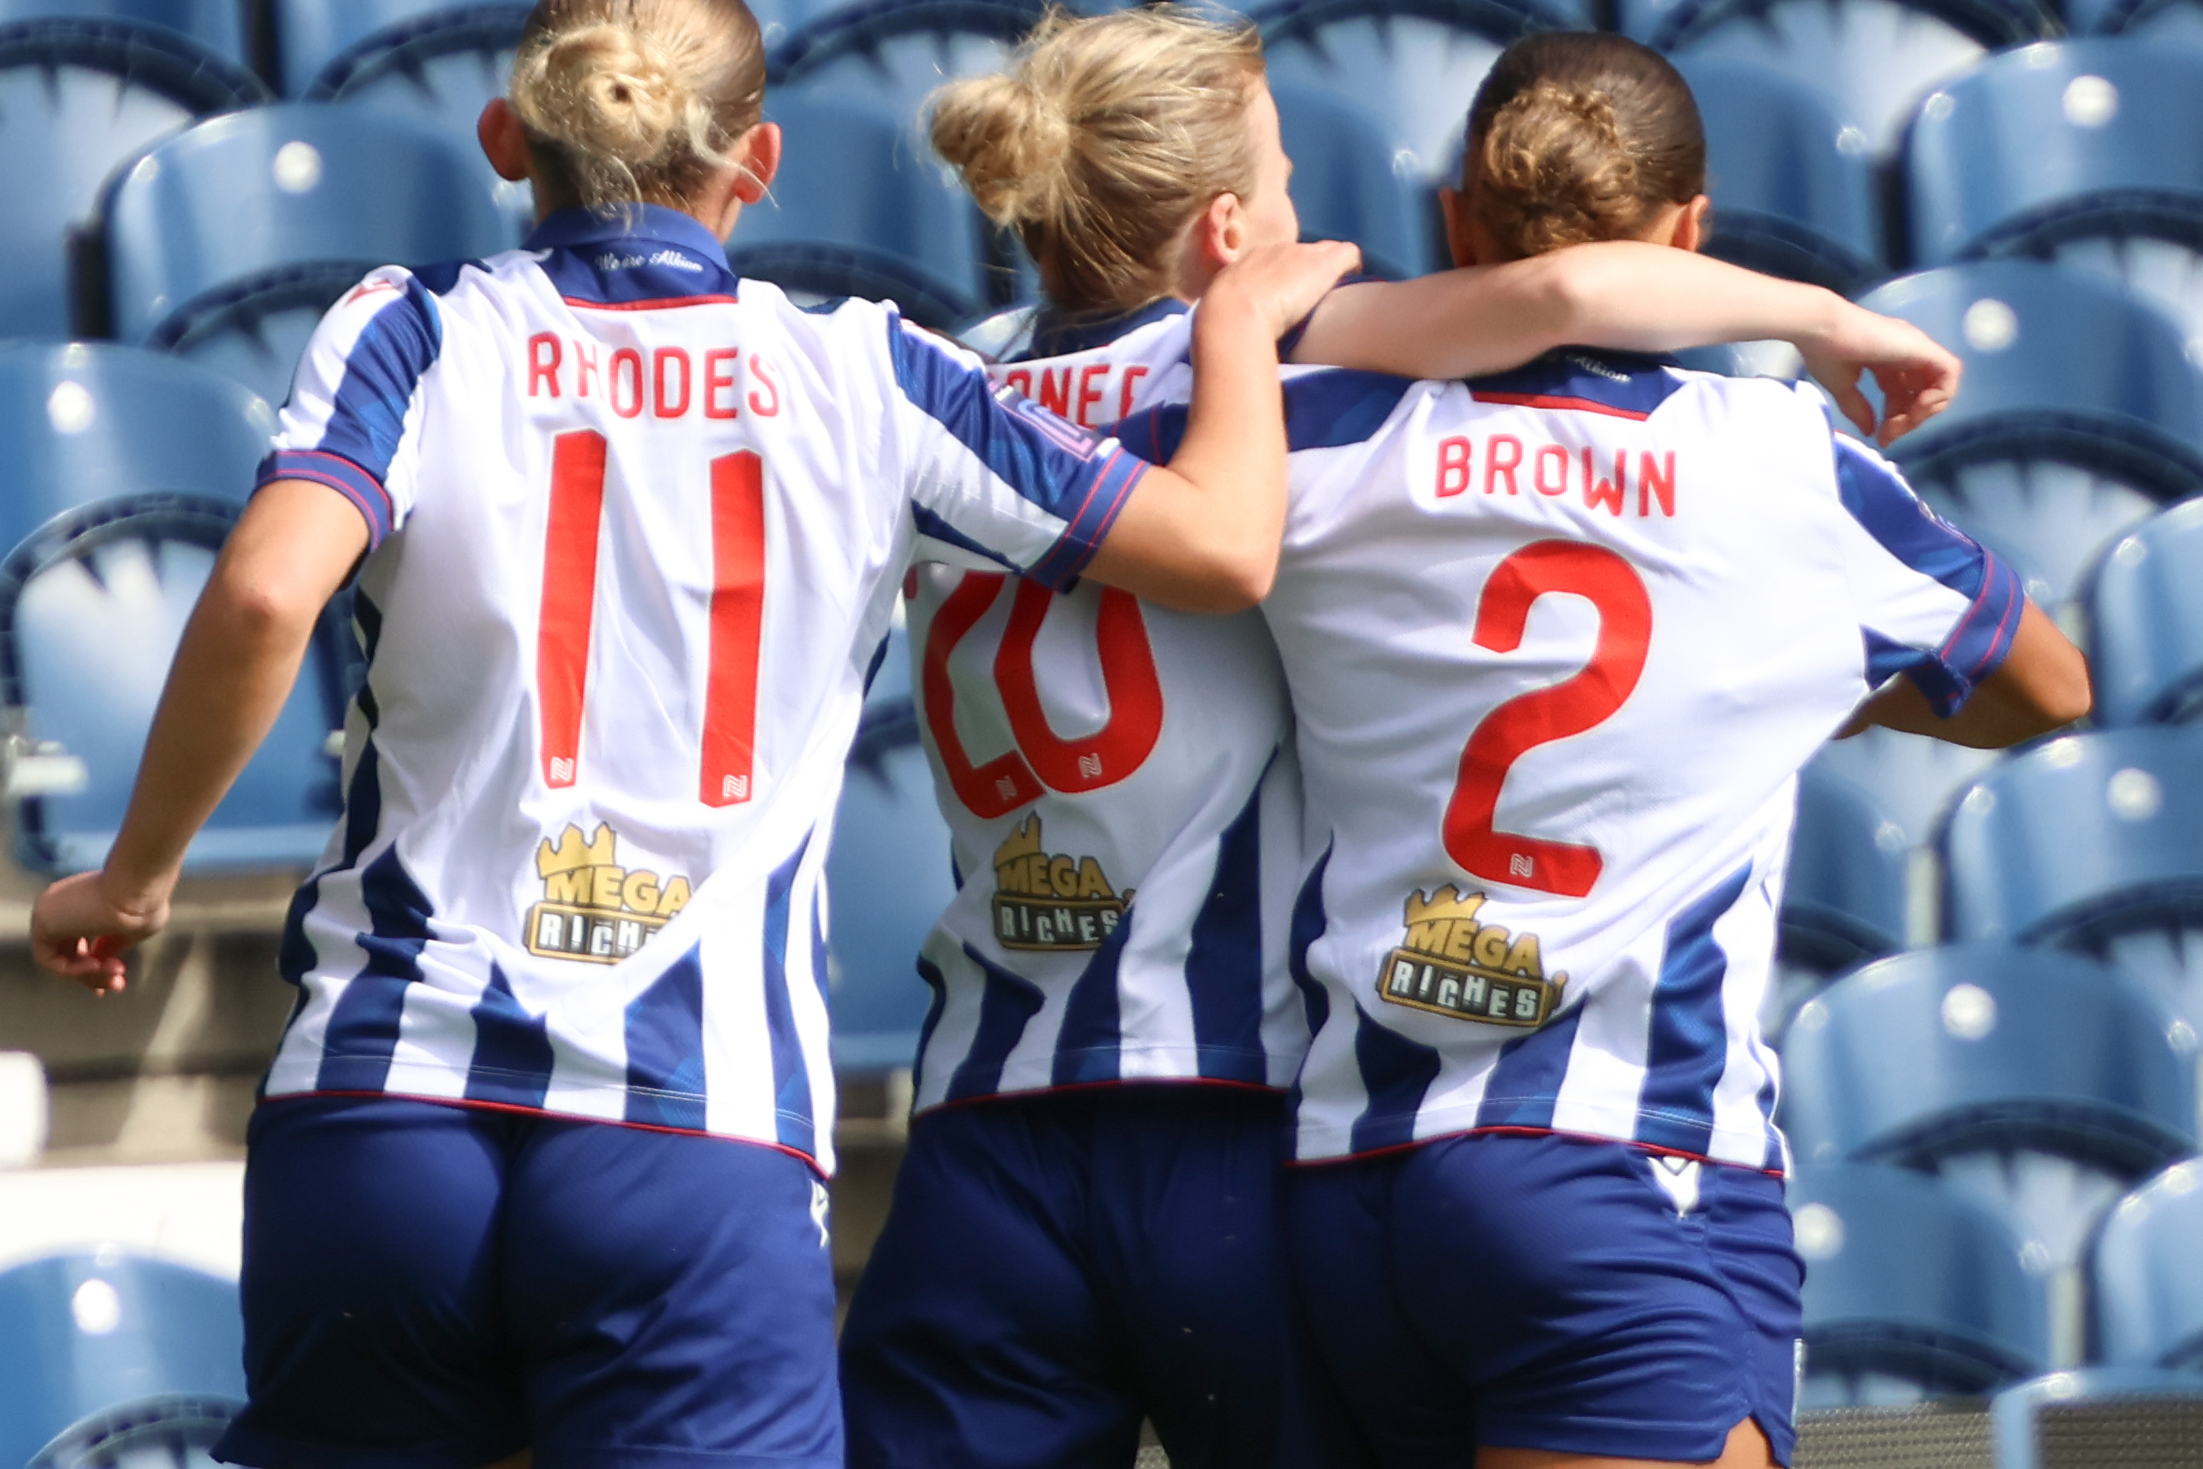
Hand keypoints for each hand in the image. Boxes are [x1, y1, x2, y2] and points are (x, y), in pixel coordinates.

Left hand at [31, 869, 171, 993]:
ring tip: (115, 974)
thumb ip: (110, 944)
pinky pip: (49, 961)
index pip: (75, 941)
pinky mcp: (42, 922)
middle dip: (93, 975)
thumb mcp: (129, 929)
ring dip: (88, 975)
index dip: (92, 964)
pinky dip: (73, 971)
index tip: (116, 978)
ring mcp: (47, 912)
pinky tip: (97, 965)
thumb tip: (102, 960)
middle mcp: (59, 906)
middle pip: (65, 953)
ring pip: (57, 960)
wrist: (139, 888)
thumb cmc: (144, 902)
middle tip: (117, 984)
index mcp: (79, 903)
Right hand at [1206, 240, 1363, 339]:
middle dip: (1311, 272)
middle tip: (1314, 299)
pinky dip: (1353, 269)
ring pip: (1327, 252)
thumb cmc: (1222, 321)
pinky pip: (1349, 254)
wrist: (1234, 314)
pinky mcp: (1324, 263)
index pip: (1276, 260)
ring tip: (1336, 297)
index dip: (1286, 278)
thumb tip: (1227, 329)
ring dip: (1331, 273)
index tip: (1290, 298)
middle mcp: (1277, 251)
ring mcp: (1302, 255)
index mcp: (1250, 262)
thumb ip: (1228, 310)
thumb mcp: (1219, 309)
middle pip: (1303, 252)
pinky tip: (1355, 288)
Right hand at [1797, 305, 1961, 447]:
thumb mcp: (1842, 388)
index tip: (1879, 436)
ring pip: (1939, 386)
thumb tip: (1870, 431)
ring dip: (1923, 411)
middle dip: (1908, 420)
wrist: (1823, 329)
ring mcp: (1917, 348)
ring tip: (1902, 423)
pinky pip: (1950, 373)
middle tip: (1887, 435)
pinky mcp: (1924, 348)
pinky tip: (1917, 407)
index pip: (1903, 394)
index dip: (1895, 419)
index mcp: (1887, 360)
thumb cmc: (1826, 353)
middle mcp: (1906, 353)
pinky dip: (1940, 394)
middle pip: (1922, 393)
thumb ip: (1859, 409)